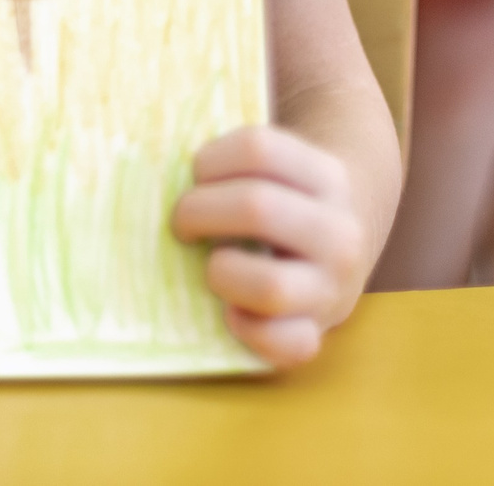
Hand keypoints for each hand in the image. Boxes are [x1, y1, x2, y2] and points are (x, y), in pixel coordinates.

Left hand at [170, 125, 370, 367]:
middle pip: (258, 207)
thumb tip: (150, 167)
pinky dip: (247, 330)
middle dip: (199, 212)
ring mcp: (333, 287)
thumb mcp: (278, 170)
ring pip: (271, 285)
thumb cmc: (285, 200)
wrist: (342, 246)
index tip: (195, 175)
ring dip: (223, 273)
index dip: (209, 160)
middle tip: (183, 222)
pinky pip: (284, 344)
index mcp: (327, 176)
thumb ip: (232, 165)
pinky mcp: (320, 332)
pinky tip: (231, 311)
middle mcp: (341, 231)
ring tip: (214, 265)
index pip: (258, 149)